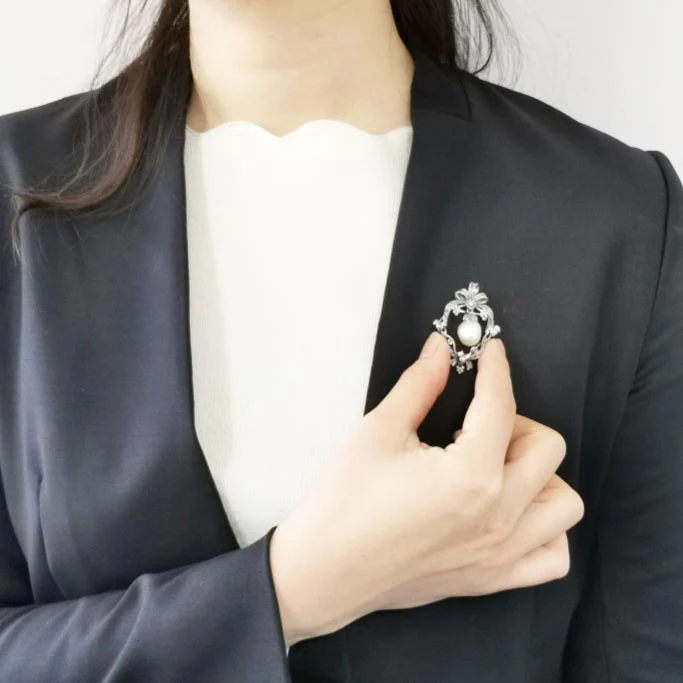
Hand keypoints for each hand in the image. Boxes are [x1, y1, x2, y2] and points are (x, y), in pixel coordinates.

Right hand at [270, 333, 583, 646]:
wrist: (324, 570)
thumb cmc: (344, 503)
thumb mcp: (378, 431)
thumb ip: (419, 385)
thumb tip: (440, 351)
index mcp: (470, 475)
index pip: (500, 405)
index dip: (495, 369)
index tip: (490, 352)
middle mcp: (498, 515)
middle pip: (546, 448)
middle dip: (516, 420)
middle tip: (477, 420)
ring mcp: (500, 552)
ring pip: (563, 502)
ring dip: (540, 474)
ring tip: (498, 466)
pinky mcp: (492, 578)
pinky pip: (553, 556)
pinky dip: (546, 529)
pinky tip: (511, 511)